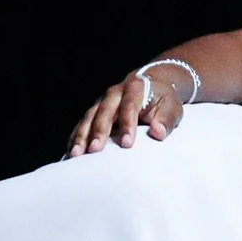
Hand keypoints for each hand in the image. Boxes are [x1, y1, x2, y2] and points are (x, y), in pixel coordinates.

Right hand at [66, 70, 185, 157]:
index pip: (129, 106)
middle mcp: (114, 93)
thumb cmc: (162, 100)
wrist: (150, 86)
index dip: (127, 124)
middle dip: (99, 131)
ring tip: (76, 154)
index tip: (127, 144)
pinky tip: (70, 152)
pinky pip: (82, 124)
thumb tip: (158, 133)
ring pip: (88, 117)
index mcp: (135, 88)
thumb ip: (166, 119)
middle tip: (95, 151)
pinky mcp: (94, 111)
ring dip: (81, 136)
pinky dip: (75, 137)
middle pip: (104, 112)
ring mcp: (101, 102)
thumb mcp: (171, 107)